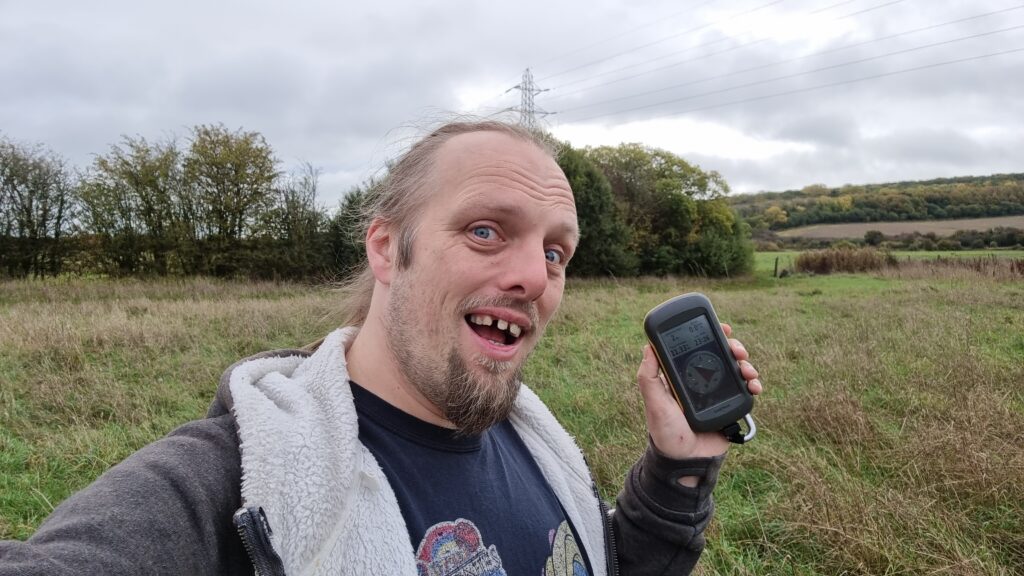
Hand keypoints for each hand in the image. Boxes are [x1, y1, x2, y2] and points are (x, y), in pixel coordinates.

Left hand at [637, 323, 762, 460]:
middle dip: (734, 348)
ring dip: (746, 365)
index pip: (700, 348)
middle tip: (738, 350)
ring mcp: (719, 394)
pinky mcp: (731, 408)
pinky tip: (754, 386)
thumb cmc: (665, 431)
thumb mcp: (654, 402)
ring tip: (748, 371)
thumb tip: (648, 347)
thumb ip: (649, 377)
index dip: (712, 336)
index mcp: (684, 375)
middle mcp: (703, 381)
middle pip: (723, 356)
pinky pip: (746, 392)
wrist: (684, 461)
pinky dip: (753, 386)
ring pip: (737, 371)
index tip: (722, 327)